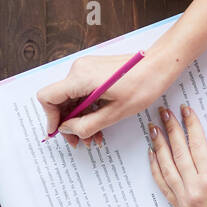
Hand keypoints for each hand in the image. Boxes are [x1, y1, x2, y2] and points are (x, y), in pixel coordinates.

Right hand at [37, 50, 170, 147]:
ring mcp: (86, 68)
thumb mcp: (114, 113)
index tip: (58, 133)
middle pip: (59, 100)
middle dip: (67, 123)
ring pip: (71, 98)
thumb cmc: (143, 85)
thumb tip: (67, 130)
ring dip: (79, 119)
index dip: (50, 118)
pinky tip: (98, 123)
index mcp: (80, 78)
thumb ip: (86, 125)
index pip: (48, 97)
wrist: (159, 66)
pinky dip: (86, 109)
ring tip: (93, 136)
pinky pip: (81, 92)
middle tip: (79, 141)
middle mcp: (79, 70)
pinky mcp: (93, 70)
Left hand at [148, 105, 206, 206]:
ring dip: (158, 145)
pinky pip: (163, 185)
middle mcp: (194, 189)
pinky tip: (152, 155)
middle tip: (163, 111)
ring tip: (153, 127)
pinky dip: (155, 168)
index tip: (185, 109)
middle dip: (170, 129)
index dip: (190, 124)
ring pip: (166, 166)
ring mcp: (184, 200)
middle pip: (178, 151)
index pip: (197, 144)